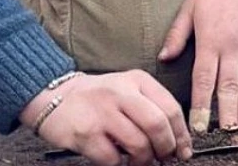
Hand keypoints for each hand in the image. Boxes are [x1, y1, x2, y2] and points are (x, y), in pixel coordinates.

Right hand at [20, 71, 191, 165]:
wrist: (53, 97)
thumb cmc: (98, 98)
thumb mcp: (128, 88)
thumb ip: (152, 107)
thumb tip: (177, 141)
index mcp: (137, 80)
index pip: (171, 108)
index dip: (182, 134)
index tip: (184, 150)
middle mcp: (121, 93)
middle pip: (158, 126)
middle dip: (166, 148)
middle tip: (164, 158)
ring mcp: (102, 112)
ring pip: (138, 144)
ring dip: (145, 161)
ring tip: (141, 162)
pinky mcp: (85, 133)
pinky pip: (113, 158)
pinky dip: (120, 165)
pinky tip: (119, 161)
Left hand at [159, 0, 237, 132]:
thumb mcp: (190, 6)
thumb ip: (177, 34)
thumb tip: (164, 58)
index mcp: (211, 41)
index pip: (204, 79)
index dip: (201, 104)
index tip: (199, 125)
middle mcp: (233, 47)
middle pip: (229, 86)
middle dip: (227, 112)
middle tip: (227, 133)